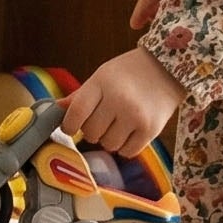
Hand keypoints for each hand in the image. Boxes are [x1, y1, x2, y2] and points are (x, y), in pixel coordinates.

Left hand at [61, 47, 182, 156]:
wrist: (168, 69)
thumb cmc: (129, 72)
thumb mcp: (101, 76)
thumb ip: (79, 96)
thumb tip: (54, 110)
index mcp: (102, 83)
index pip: (76, 113)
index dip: (69, 125)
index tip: (70, 126)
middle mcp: (119, 100)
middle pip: (91, 133)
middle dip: (92, 130)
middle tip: (102, 120)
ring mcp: (136, 116)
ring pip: (108, 145)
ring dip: (109, 139)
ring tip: (117, 124)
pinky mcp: (151, 130)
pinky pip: (127, 152)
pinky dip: (125, 147)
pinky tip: (129, 132)